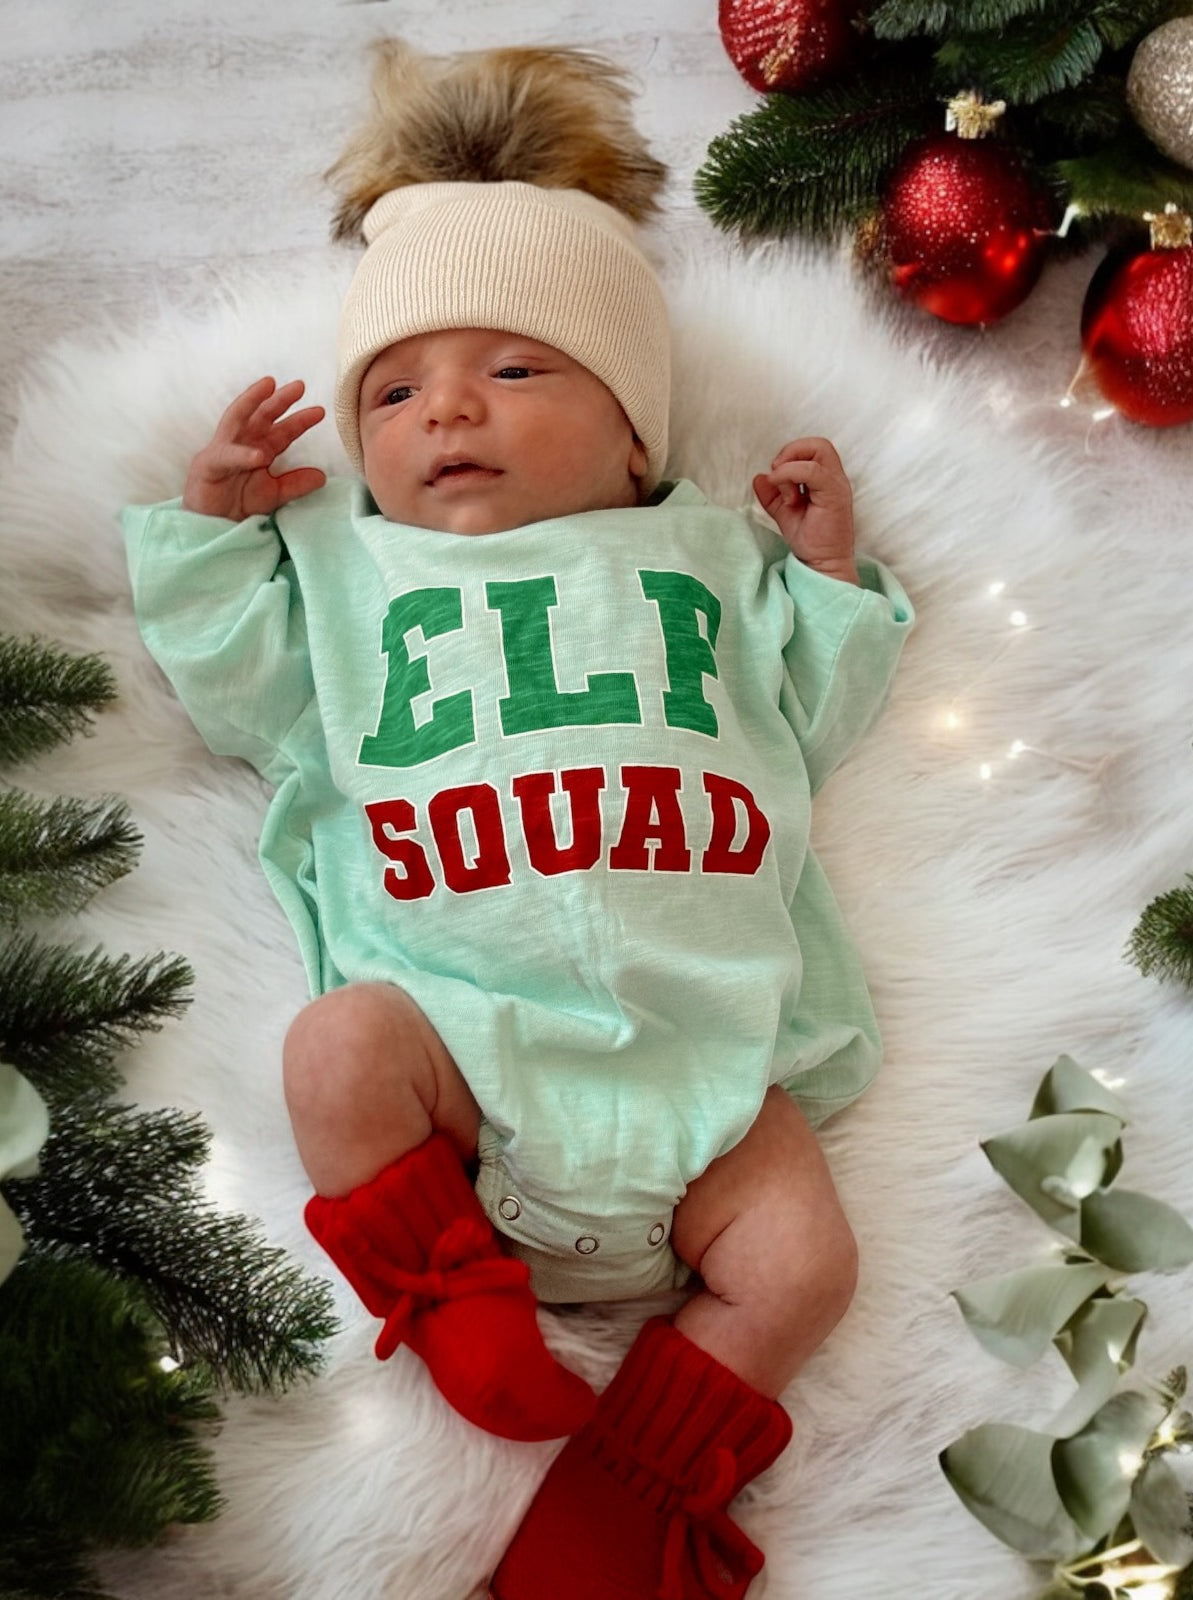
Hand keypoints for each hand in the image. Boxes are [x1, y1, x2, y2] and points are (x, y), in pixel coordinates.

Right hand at [182, 377, 326, 518]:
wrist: (211, 526)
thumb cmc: (237, 506)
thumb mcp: (273, 494)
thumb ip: (295, 484)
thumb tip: (322, 477)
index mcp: (258, 449)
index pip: (281, 432)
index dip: (299, 421)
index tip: (319, 411)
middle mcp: (241, 444)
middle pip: (260, 416)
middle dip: (279, 400)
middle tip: (300, 386)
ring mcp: (222, 451)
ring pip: (236, 419)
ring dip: (251, 401)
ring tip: (269, 388)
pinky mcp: (207, 466)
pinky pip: (226, 456)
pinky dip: (242, 454)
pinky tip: (259, 454)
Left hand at [753, 437, 857, 585]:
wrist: (823, 564)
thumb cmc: (810, 540)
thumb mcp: (784, 513)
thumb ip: (771, 495)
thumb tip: (759, 477)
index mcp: (826, 479)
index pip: (813, 449)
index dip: (790, 453)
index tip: (775, 474)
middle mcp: (834, 478)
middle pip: (818, 443)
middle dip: (791, 451)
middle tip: (777, 473)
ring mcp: (837, 485)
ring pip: (818, 449)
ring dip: (790, 464)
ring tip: (784, 490)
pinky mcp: (835, 495)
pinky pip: (813, 471)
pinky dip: (791, 475)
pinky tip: (785, 496)